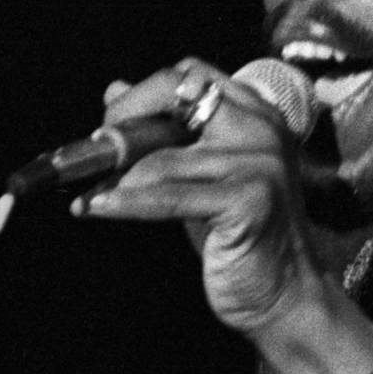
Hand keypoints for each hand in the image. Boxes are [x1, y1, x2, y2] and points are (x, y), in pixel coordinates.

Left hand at [77, 59, 324, 334]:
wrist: (285, 298)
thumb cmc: (241, 239)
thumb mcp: (201, 177)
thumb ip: (166, 135)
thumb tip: (113, 90)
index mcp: (258, 114)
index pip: (188, 75)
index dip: (142, 96)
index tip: (111, 127)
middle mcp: (264, 129)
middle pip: (177, 93)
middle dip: (125, 120)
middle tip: (94, 154)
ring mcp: (260, 162)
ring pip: (162, 156)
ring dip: (114, 176)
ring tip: (87, 194)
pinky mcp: (249, 200)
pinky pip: (168, 196)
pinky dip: (125, 202)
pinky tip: (96, 209)